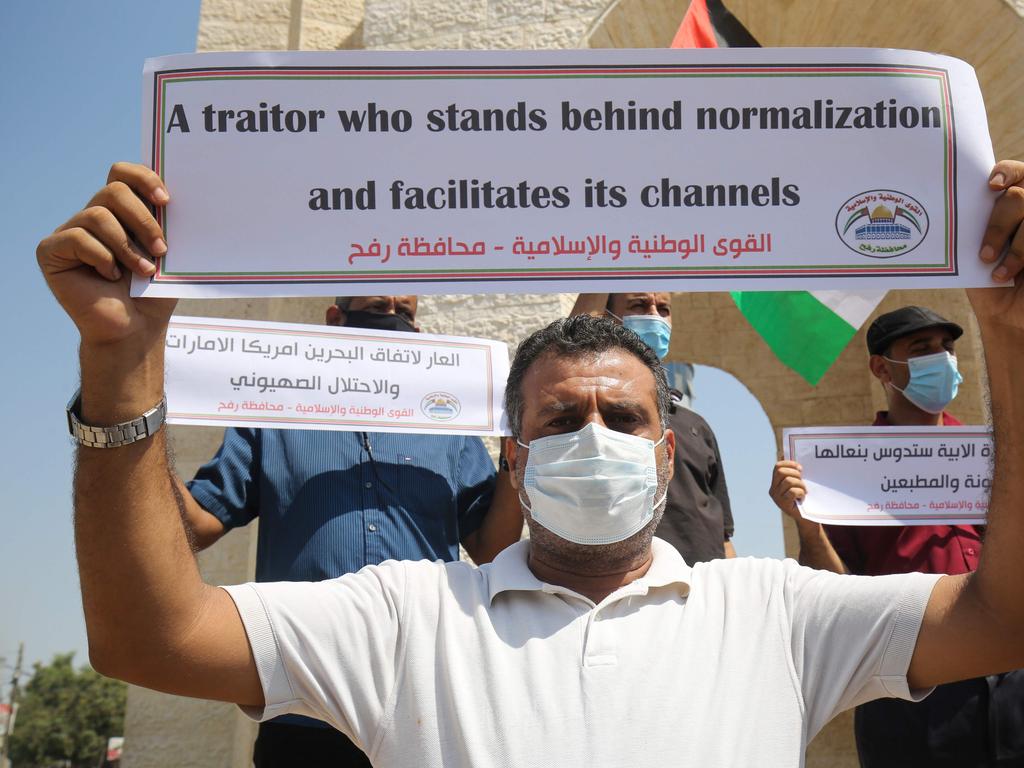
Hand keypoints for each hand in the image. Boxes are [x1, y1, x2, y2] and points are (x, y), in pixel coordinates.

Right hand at [36, 162, 176, 346]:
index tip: (166, 201)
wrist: (136, 328)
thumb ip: (166, 225)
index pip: (123, 173)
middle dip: (142, 219)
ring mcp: (71, 232)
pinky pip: (77, 238)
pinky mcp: (52, 251)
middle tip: (161, 249)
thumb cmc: (154, 293)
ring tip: (143, 272)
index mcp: (121, 212)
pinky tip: (109, 276)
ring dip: (127, 246)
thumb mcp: (168, 254)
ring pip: (98, 215)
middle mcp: (93, 217)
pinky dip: (101, 257)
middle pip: (113, 190)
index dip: (143, 178)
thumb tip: (179, 198)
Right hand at [769, 460, 807, 520]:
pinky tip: (803, 497)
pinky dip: (800, 492)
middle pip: (781, 472)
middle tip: (802, 480)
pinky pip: (792, 491)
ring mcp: (777, 497)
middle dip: (795, 473)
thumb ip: (793, 471)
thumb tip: (787, 453)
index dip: (789, 464)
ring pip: (788, 481)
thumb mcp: (798, 482)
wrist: (807, 517)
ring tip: (804, 490)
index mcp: (775, 482)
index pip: (778, 466)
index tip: (800, 468)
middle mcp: (773, 489)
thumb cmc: (804, 497)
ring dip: (800, 484)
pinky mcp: (783, 504)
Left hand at [968, 160, 1023, 325]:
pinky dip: (1022, 255)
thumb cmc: (986, 278)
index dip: (1007, 172)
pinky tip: (1008, 276)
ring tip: (999, 273)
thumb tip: (948, 206)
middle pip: (1019, 197)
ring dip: (1015, 248)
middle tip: (985, 255)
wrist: (1006, 313)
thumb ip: (973, 225)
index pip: (1015, 172)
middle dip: (999, 225)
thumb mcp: (973, 250)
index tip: (991, 186)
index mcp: (1012, 203)